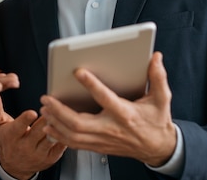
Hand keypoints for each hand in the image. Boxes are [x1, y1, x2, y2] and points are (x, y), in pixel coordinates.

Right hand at [0, 92, 65, 179]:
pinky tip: (66, 126)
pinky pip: (60, 145)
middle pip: (38, 131)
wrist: (14, 165)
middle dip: (46, 119)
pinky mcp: (50, 158)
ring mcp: (38, 154)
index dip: (25, 120)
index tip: (32, 112)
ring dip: (56, 126)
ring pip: (50, 138)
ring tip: (60, 114)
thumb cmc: (7, 140)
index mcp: (11, 137)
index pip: (18, 128)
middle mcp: (25, 147)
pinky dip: (64, 135)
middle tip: (52, 107)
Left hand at [40, 51, 176, 166]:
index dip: (91, 85)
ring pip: (74, 135)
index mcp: (125, 113)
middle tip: (47, 98)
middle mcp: (111, 128)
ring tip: (45, 110)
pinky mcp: (99, 147)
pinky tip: (50, 126)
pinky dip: (60, 136)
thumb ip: (158, 77)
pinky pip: (75, 144)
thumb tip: (156, 58)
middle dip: (60, 111)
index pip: (105, 98)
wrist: (157, 148)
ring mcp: (103, 140)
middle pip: (79, 123)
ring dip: (56, 123)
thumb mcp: (162, 99)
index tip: (78, 72)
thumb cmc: (157, 122)